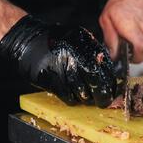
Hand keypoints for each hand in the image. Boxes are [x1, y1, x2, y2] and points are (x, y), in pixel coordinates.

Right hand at [0, 15, 116, 107]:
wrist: (29, 42)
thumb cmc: (56, 42)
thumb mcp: (79, 41)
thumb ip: (94, 55)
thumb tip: (109, 74)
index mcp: (87, 45)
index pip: (106, 70)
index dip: (111, 84)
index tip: (113, 91)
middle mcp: (78, 56)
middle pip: (97, 83)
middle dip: (103, 96)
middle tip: (104, 101)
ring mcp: (65, 69)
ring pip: (83, 92)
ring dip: (87, 99)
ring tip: (87, 97)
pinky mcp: (53, 80)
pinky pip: (68, 96)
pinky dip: (73, 99)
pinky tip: (73, 95)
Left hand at [100, 0, 142, 62]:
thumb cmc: (123, 0)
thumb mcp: (107, 18)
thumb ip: (110, 39)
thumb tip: (114, 56)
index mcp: (133, 26)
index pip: (140, 51)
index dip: (134, 58)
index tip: (128, 56)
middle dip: (134, 48)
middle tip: (128, 37)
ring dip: (142, 41)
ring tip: (137, 27)